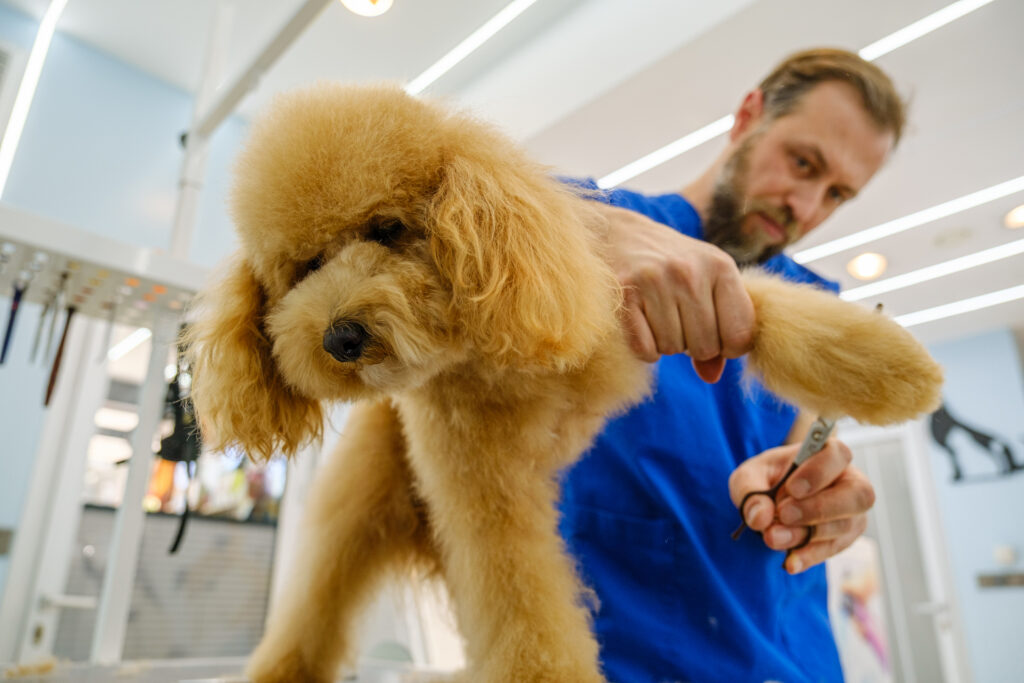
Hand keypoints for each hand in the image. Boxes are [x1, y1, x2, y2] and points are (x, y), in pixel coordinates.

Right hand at [600, 204, 754, 381]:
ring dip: (664, 343)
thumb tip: (711, 376)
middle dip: (692, 345)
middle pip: (705, 347)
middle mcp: (690, 271)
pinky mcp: (624, 294)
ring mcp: (655, 281)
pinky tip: (639, 324)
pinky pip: (645, 350)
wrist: (615, 234)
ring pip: (672, 349)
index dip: (727, 346)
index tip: (713, 333)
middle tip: (677, 320)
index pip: (740, 335)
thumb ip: (719, 328)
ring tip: (656, 315)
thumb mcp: (704, 283)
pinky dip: (643, 348)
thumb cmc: (668, 264)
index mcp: (720, 266)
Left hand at [728, 438, 874, 573]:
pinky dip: (809, 556)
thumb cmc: (766, 478)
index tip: (793, 488)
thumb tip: (761, 517)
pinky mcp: (845, 538)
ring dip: (807, 535)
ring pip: (844, 526)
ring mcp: (851, 513)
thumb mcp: (749, 476)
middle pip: (857, 495)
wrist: (770, 501)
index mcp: (829, 454)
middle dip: (819, 508)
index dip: (818, 472)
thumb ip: (750, 490)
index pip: (837, 455)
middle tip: (784, 515)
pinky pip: (834, 549)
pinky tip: (790, 562)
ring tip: (773, 537)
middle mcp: (849, 482)